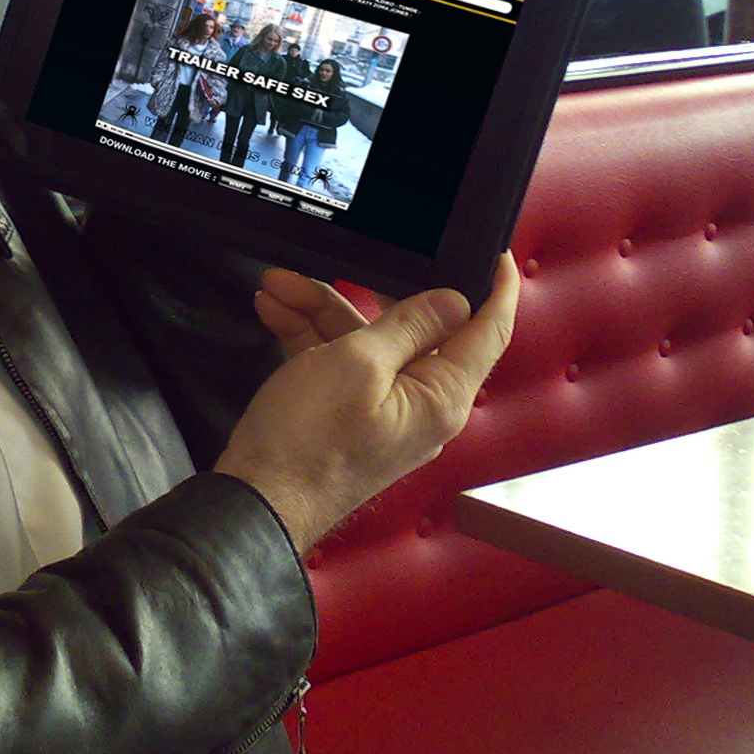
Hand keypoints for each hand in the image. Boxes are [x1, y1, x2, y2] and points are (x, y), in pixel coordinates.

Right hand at [216, 253, 519, 553]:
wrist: (257, 499)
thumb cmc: (307, 441)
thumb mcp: (358, 363)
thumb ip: (410, 326)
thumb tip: (454, 302)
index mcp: (442, 396)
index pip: (489, 333)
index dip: (496, 289)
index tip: (495, 255)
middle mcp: (422, 406)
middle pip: (414, 330)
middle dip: (368, 290)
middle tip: (336, 259)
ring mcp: (384, 412)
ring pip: (366, 343)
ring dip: (322, 310)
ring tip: (277, 285)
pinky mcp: (349, 416)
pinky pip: (341, 365)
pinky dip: (311, 338)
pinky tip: (276, 312)